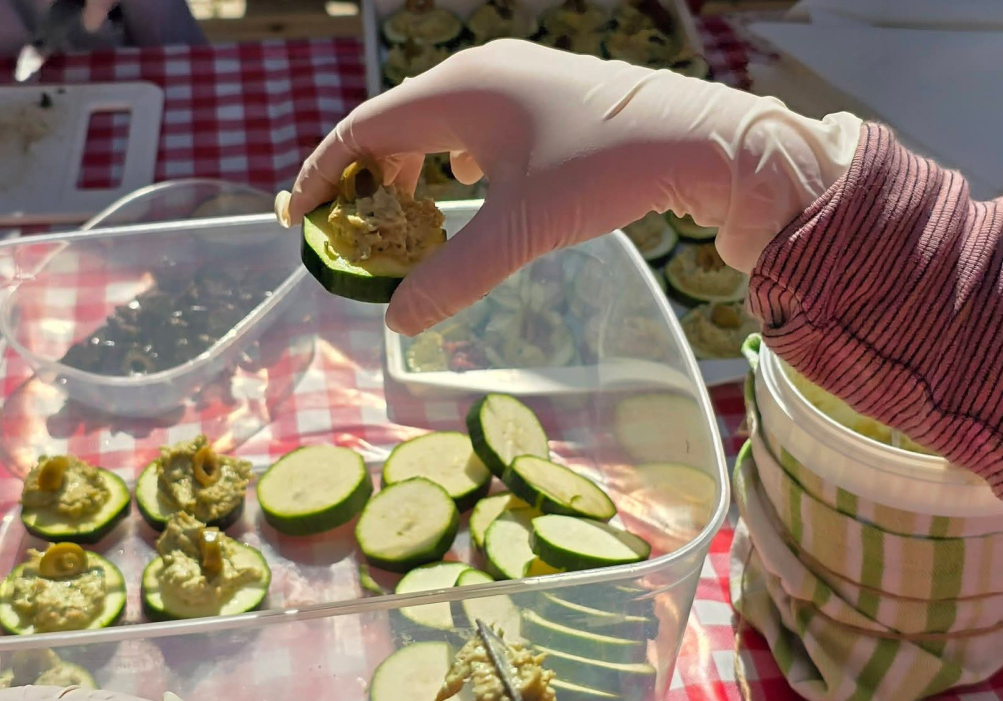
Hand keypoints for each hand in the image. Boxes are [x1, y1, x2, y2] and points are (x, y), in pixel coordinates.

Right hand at [277, 40, 861, 335]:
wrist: (701, 138)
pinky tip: (468, 191)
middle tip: (351, 229)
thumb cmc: (606, 170)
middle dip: (366, 177)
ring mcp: (513, 79)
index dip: (324, 172)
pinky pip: (472, 124)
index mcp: (458, 91)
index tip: (301, 217)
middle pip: (393, 122)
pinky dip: (452, 161)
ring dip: (410, 170)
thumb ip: (454, 276)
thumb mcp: (521, 230)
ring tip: (402, 219)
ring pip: (435, 123)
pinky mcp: (543, 95)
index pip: (363, 128)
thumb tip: (398, 324)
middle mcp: (478, 74)